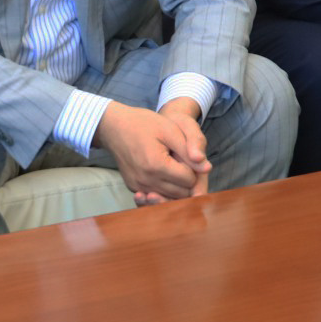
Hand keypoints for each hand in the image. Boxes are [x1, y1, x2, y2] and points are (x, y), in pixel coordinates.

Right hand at [95, 98, 210, 204]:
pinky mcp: (133, 188)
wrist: (113, 127)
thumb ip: (189, 150)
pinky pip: (157, 195)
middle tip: (179, 158)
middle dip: (186, 178)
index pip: (190, 179)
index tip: (185, 152)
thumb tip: (207, 169)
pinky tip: (162, 171)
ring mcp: (138, 186)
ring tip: (170, 163)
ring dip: (176, 185)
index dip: (193, 166)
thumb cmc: (143, 124)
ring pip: (170, 197)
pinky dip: (164, 188)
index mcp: (156, 165)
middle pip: (182, 192)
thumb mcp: (170, 130)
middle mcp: (145, 181)